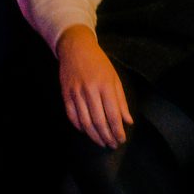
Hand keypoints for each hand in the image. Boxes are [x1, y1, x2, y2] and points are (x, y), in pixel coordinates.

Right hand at [57, 26, 130, 148]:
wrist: (76, 48)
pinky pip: (72, 116)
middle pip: (99, 121)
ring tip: (101, 142)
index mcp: (105, 86)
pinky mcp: (65, 94)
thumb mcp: (114, 78)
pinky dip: (79, 127)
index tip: (121, 139)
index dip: (117, 131)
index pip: (113, 115)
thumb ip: (121, 101)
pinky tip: (86, 132)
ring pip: (85, 122)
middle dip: (107, 136)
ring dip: (94, 135)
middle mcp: (90, 91)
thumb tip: (128, 121)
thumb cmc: (99, 63)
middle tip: (112, 145)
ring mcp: (76, 93)